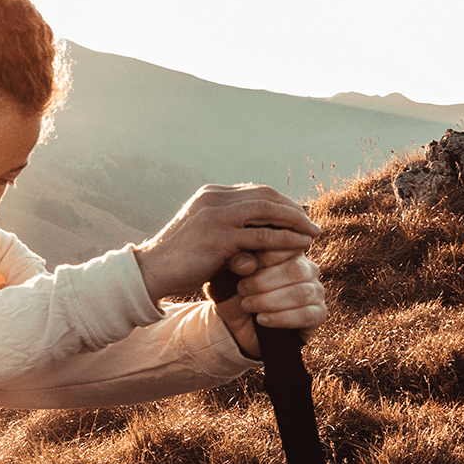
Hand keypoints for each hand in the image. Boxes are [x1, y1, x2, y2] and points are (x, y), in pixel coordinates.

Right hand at [134, 184, 319, 303]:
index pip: (254, 191)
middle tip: (311, 223)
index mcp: (210, 194)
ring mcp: (216, 216)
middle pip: (265, 195)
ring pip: (268, 211)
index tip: (298, 216)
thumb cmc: (179, 260)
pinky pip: (263, 236)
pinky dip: (286, 240)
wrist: (151, 272)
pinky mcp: (219, 237)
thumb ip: (230, 231)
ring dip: (295, 221)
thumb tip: (258, 241)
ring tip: (313, 234)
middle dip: (293, 208)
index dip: (280, 202)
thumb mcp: (204, 235)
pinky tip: (300, 247)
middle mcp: (213, 199)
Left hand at [213, 249, 329, 356]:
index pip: (288, 245)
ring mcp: (315, 291)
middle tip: (241, 289)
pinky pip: (307, 315)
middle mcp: (307, 268)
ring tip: (247, 305)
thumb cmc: (232, 292)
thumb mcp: (227, 275)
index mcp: (288, 251)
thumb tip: (249, 262)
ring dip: (270, 300)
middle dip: (264, 281)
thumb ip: (235, 263)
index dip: (265, 257)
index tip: (243, 268)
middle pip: (296, 269)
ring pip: (302, 292)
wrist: (236, 325)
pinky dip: (281, 318)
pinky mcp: (318, 314)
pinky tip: (261, 319)